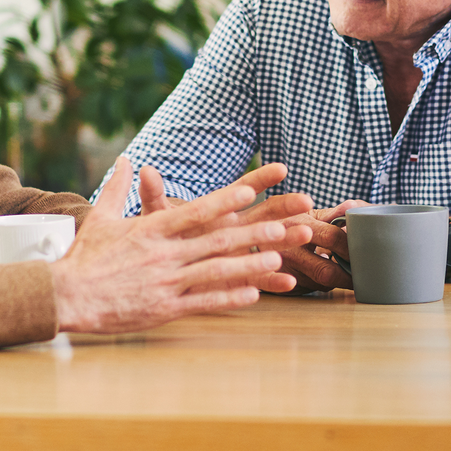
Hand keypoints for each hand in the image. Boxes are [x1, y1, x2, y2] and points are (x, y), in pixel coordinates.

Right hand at [51, 158, 309, 332]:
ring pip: (216, 271)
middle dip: (253, 233)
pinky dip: (229, 298)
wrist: (67, 295)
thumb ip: (119, 187)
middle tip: (284, 226)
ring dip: (249, 264)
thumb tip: (127, 159)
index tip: (250, 190)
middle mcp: (163, 253)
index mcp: (151, 230)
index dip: (224, 201)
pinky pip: (203, 302)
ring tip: (277, 260)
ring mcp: (166, 282)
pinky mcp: (165, 308)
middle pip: (216, 240)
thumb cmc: (85, 256)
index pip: (194, 210)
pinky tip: (254, 295)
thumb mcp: (102, 217)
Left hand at [139, 162, 362, 293]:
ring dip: (288, 240)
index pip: (242, 190)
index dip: (261, 178)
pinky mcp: (238, 279)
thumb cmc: (159, 239)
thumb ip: (154, 196)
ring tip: (305, 234)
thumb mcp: (156, 219)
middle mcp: (234, 230)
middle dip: (286, 207)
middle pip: (265, 215)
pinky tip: (290, 282)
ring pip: (270, 245)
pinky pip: (260, 280)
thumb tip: (144, 170)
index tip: (282, 168)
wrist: (155, 272)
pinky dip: (274, 281)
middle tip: (306, 201)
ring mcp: (240, 254)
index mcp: (218, 211)